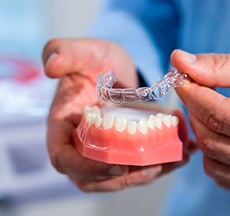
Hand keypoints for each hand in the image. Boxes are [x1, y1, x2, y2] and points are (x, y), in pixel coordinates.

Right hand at [42, 38, 193, 191]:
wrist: (111, 68)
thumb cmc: (92, 60)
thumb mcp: (80, 51)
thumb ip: (61, 53)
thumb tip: (51, 67)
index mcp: (61, 126)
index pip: (63, 159)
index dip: (87, 169)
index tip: (118, 165)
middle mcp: (76, 144)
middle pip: (91, 178)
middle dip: (122, 178)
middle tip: (153, 165)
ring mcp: (97, 150)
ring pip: (114, 178)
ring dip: (142, 175)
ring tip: (170, 161)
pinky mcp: (116, 151)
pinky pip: (131, 168)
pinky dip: (155, 167)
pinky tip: (179, 156)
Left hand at [171, 50, 229, 188]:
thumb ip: (219, 67)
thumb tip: (178, 59)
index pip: (219, 115)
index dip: (193, 94)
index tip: (180, 78)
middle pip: (210, 136)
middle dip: (195, 109)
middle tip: (195, 90)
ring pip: (210, 153)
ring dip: (200, 127)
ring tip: (208, 107)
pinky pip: (217, 170)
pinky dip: (209, 150)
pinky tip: (219, 130)